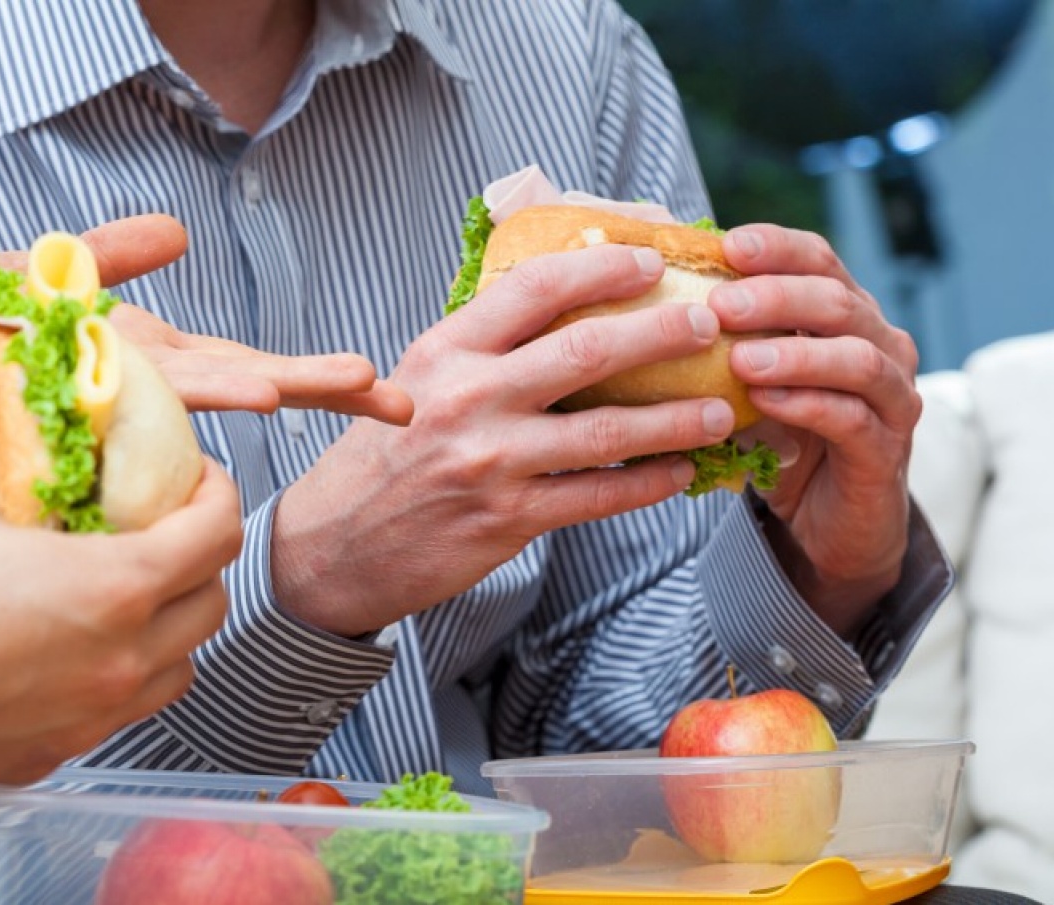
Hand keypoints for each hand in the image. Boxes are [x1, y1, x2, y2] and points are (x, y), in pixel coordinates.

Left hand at [0, 214, 410, 497]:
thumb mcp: (46, 275)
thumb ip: (113, 258)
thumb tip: (177, 233)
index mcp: (144, 360)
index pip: (244, 364)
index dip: (313, 376)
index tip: (382, 388)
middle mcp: (130, 383)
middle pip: (238, 379)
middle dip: (319, 388)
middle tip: (397, 402)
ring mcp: (89, 386)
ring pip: (188, 385)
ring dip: (258, 384)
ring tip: (334, 385)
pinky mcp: (44, 387)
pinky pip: (115, 388)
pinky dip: (180, 390)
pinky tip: (232, 392)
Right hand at [0, 391, 243, 798]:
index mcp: (109, 589)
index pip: (216, 534)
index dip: (218, 495)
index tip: (199, 480)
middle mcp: (116, 659)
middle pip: (211, 602)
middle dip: (201, 558)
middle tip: (168, 529)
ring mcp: (90, 716)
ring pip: (179, 666)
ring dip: (173, 624)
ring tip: (133, 592)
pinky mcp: (53, 753)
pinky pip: (123, 713)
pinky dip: (125, 676)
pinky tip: (81, 650)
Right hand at [273, 244, 742, 636]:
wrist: (333, 546)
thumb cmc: (384, 456)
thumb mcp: (416, 380)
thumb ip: (482, 346)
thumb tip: (564, 306)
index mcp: (446, 350)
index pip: (536, 288)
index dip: (602, 268)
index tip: (649, 262)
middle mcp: (467, 397)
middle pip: (587, 350)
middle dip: (662, 332)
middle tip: (710, 323)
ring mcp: (490, 461)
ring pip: (607, 430)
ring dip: (675, 418)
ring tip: (720, 409)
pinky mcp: (508, 518)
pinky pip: (598, 497)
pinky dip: (647, 483)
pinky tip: (680, 473)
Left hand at [709, 225, 920, 633]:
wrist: (827, 524)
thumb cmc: (781, 439)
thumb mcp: (748, 382)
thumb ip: (722, 340)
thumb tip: (647, 300)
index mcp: (846, 315)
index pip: (819, 260)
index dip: (776, 247)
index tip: (727, 246)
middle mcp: (881, 345)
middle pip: (838, 300)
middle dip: (777, 296)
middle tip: (721, 305)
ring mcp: (892, 397)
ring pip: (855, 358)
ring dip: (795, 353)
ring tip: (740, 359)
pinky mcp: (886, 450)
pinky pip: (851, 418)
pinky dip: (806, 406)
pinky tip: (764, 403)